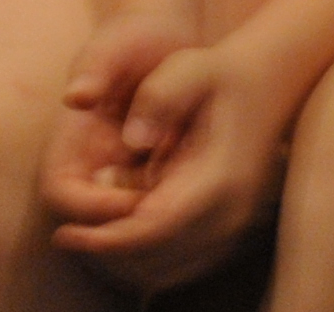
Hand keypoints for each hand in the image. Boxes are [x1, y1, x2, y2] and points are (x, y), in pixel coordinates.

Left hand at [41, 18, 288, 290]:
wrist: (268, 83)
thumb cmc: (221, 73)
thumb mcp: (190, 67)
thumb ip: (160, 96)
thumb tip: (133, 140)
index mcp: (219, 178)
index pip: (156, 228)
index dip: (107, 238)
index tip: (66, 234)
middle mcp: (230, 213)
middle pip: (160, 258)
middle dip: (109, 251)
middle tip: (67, 237)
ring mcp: (232, 226)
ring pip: (170, 267)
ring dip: (125, 256)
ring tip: (87, 235)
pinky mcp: (227, 229)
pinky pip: (181, 259)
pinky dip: (146, 253)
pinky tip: (119, 230)